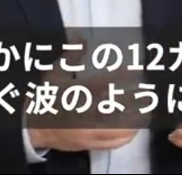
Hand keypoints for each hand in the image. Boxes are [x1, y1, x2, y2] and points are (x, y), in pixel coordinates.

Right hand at [24, 39, 149, 151]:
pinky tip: (134, 126)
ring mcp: (88, 131)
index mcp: (76, 93)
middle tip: (147, 92)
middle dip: (135, 100)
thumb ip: (71, 56)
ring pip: (120, 128)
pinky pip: (115, 142)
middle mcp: (84, 113)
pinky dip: (127, 134)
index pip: (104, 82)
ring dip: (134, 119)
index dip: (123, 76)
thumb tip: (80, 37)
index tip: (137, 70)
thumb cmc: (47, 97)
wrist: (34, 126)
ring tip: (145, 109)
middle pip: (117, 108)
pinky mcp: (90, 143)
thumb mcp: (55, 73)